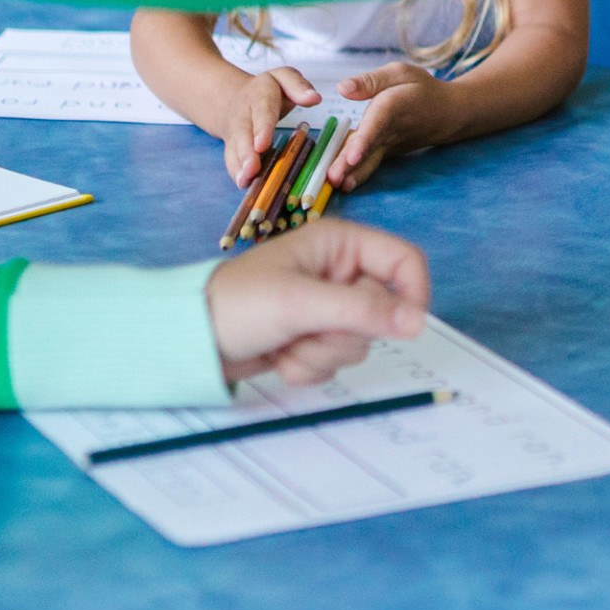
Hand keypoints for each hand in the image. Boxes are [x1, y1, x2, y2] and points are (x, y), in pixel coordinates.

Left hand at [207, 217, 429, 385]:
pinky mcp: (312, 335)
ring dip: (322, 354)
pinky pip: (335, 360)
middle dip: (343, 334)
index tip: (408, 328)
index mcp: (340, 244)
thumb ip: (363, 311)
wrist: (190, 339)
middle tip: (308, 331)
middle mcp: (338, 271)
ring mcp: (325, 306)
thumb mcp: (302, 303)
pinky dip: (309, 366)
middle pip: (382, 311)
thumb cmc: (239, 304)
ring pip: (358, 341)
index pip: (404, 260)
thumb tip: (419, 322)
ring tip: (286, 343)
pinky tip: (280, 355)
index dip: (413, 294)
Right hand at [221, 67, 320, 187]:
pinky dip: (235, 172)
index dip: (261, 128)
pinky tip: (243, 185)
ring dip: (240, 166)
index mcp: (259, 95)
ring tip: (245, 181)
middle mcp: (244, 114)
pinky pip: (231, 159)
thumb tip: (314, 98)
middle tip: (252, 169)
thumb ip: (298, 86)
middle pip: (244, 133)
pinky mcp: (232, 147)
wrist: (234, 97)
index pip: (261, 111)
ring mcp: (235, 132)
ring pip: (235, 149)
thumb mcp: (284, 78)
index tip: (263, 144)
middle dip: (247, 152)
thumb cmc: (268, 90)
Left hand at [328, 63, 459, 193]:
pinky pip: (371, 164)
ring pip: (369, 160)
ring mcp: (389, 145)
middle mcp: (390, 130)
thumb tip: (342, 88)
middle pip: (369, 148)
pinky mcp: (386, 153)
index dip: (364, 141)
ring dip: (353, 174)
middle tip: (332, 178)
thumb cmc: (420, 89)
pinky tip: (345, 186)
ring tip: (336, 185)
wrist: (446, 114)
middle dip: (350, 164)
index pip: (377, 124)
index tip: (351, 157)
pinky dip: (358, 175)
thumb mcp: (399, 73)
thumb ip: (370, 81)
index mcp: (392, 106)